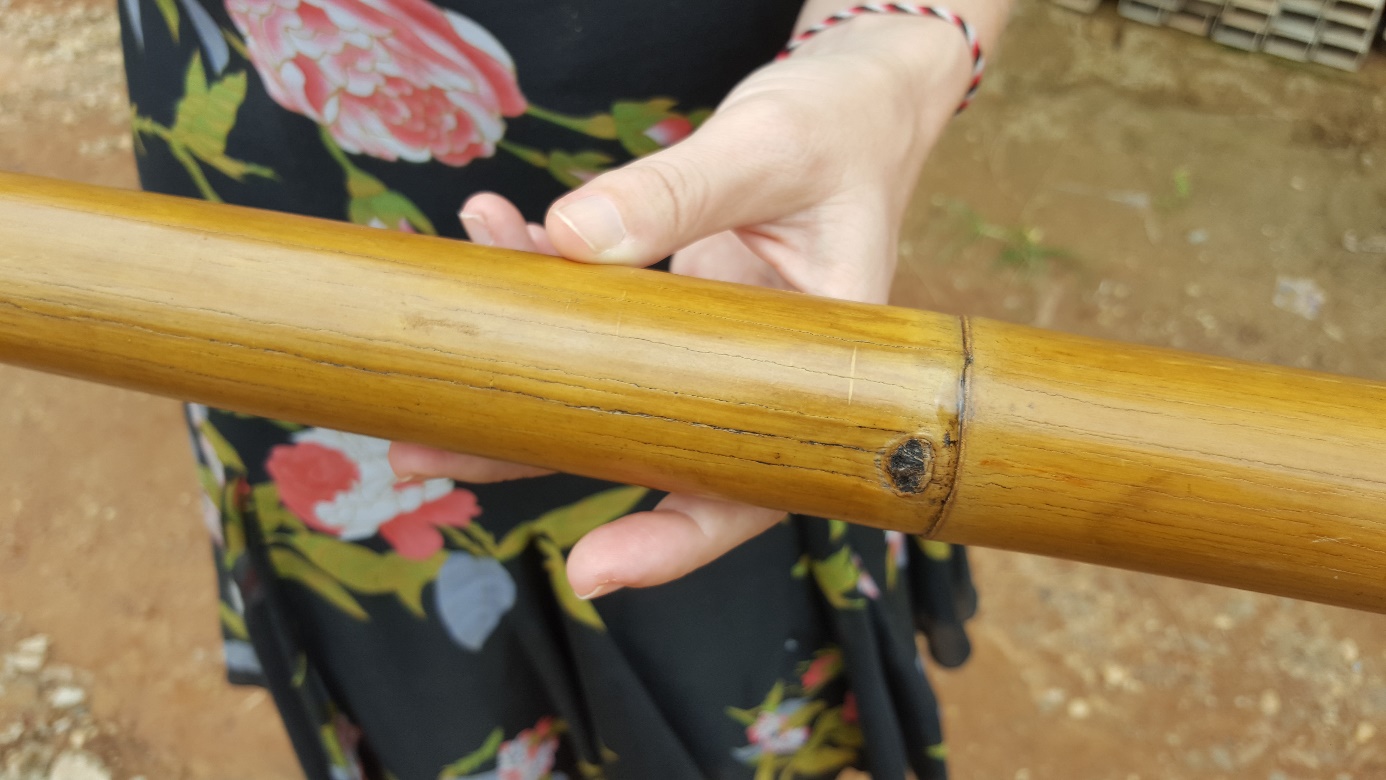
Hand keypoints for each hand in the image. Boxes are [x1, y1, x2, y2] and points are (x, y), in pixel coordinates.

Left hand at [392, 10, 988, 597]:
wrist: (857, 96)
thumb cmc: (842, 125)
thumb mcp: (770, 150)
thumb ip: (679, 193)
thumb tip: (572, 244)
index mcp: (815, 372)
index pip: (752, 482)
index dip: (675, 537)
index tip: (591, 572)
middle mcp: (756, 373)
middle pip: (646, 443)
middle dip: (533, 448)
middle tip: (427, 452)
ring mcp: (709, 341)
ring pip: (606, 382)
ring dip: (514, 366)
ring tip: (427, 344)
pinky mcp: (674, 298)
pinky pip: (597, 307)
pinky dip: (542, 275)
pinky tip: (496, 230)